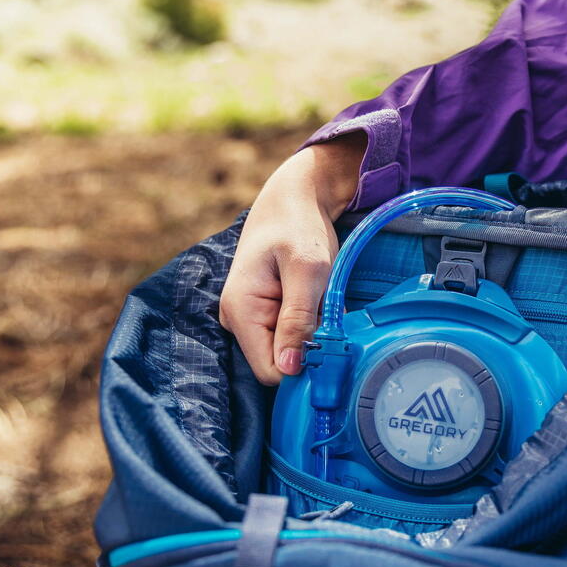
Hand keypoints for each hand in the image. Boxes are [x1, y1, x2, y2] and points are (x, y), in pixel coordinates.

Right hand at [219, 133, 364, 384]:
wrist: (297, 194)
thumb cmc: (301, 225)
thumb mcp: (308, 272)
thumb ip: (298, 321)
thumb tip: (289, 371)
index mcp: (240, 311)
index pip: (270, 372)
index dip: (302, 367)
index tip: (329, 343)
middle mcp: (237, 319)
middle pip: (279, 362)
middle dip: (309, 347)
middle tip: (328, 313)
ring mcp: (249, 315)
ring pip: (288, 348)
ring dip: (312, 332)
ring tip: (321, 300)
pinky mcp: (264, 310)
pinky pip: (291, 333)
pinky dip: (311, 322)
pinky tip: (317, 299)